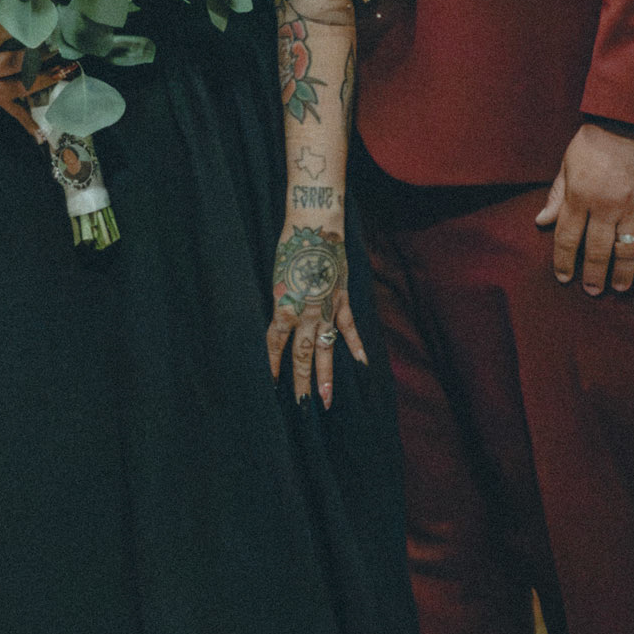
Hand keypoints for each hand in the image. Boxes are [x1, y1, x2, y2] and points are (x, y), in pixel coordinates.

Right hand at [0, 23, 59, 142]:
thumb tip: (25, 13)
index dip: (19, 26)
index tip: (38, 20)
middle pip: (13, 64)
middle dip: (38, 56)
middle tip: (58, 47)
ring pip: (19, 87)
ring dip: (43, 79)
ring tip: (63, 71)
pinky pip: (12, 113)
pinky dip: (27, 124)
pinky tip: (42, 136)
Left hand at [266, 221, 367, 408]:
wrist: (315, 228)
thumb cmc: (291, 247)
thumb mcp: (278, 278)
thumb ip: (283, 302)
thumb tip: (282, 319)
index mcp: (283, 307)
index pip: (274, 345)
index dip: (272, 366)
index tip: (270, 386)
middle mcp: (304, 314)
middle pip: (302, 356)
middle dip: (300, 382)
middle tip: (300, 405)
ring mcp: (326, 310)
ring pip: (326, 350)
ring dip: (325, 376)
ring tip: (325, 400)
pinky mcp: (342, 301)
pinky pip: (349, 329)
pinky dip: (356, 347)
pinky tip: (362, 365)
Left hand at [535, 123, 633, 295]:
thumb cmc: (598, 140)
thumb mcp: (569, 163)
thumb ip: (557, 195)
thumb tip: (540, 222)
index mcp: (580, 196)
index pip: (567, 238)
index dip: (564, 262)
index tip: (564, 278)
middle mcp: (605, 206)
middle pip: (596, 251)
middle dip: (592, 275)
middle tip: (592, 290)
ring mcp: (633, 206)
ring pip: (626, 250)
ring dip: (621, 274)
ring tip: (619, 288)